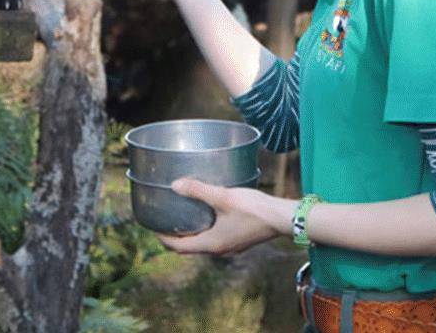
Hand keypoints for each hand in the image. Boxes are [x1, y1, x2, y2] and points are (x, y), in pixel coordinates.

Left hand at [156, 178, 280, 255]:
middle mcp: (219, 249)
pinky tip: (207, 215)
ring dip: (191, 234)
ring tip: (182, 217)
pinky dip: (205, 231)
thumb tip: (175, 184)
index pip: (179, 247)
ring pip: (203, 244)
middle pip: (190, 248)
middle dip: (175, 237)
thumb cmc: (253, 209)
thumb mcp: (222, 196)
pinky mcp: (239, 240)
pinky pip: (215, 239)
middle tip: (164, 221)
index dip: (163, 238)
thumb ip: (198, 190)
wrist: (283, 218)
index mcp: (211, 244)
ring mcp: (230, 246)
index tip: (152, 227)